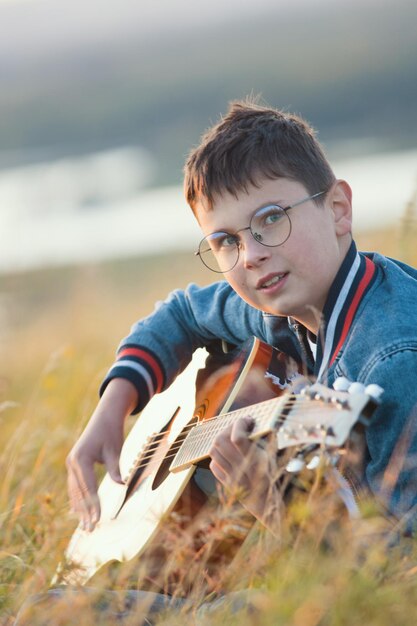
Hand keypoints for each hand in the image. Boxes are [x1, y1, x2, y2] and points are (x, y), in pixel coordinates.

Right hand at [66, 378, 137, 530]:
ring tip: (85, 525)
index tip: (98, 519)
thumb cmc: (112, 432)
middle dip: (85, 511)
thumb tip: (120, 485)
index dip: (93, 504)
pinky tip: (79, 512)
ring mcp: (71, 463)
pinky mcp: (74, 464)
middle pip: (79, 492)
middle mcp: (73, 462)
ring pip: (75, 490)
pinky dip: (78, 498)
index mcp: (81, 459)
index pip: (88, 487)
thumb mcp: (115, 450)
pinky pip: (75, 485)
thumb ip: (115, 468)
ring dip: (80, 508)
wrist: (105, 417)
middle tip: (90, 530)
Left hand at [209, 416, 282, 531]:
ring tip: (229, 438)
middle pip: (221, 441)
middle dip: (227, 429)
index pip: (238, 438)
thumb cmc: (272, 477)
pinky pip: (213, 465)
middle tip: (236, 427)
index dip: (240, 424)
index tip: (247, 420)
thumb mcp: (273, 457)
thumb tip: (254, 422)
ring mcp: (231, 477)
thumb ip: (264, 440)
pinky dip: (218, 457)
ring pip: (213, 451)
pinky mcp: (225, 483)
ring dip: (220, 440)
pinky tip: (227, 455)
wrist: (266, 505)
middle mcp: (241, 469)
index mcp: (256, 461)